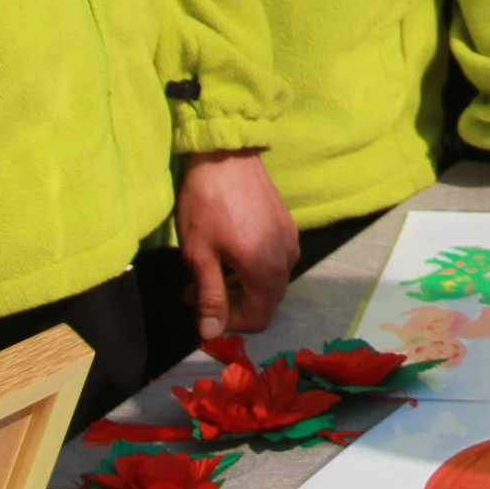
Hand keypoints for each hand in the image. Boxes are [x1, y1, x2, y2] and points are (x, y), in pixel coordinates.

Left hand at [177, 149, 298, 340]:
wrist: (225, 154)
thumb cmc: (207, 203)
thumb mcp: (200, 255)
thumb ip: (210, 297)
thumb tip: (210, 334)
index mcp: (266, 270)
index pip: (259, 317)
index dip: (230, 322)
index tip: (201, 308)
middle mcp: (287, 258)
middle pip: (267, 300)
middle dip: (234, 304)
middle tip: (199, 290)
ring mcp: (291, 239)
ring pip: (271, 280)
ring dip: (243, 285)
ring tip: (211, 271)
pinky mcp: (288, 224)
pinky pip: (275, 259)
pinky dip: (253, 267)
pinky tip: (230, 252)